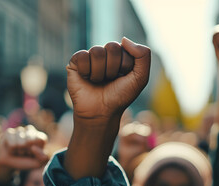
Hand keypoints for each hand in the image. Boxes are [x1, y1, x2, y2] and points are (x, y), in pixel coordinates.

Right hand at [0, 125, 48, 182]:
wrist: (9, 164)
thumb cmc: (25, 162)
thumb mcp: (38, 163)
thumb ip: (42, 157)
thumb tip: (33, 147)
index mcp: (39, 137)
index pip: (41, 140)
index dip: (36, 150)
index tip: (33, 153)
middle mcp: (30, 130)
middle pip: (30, 141)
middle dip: (27, 151)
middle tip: (25, 153)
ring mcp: (19, 130)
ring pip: (20, 143)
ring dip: (19, 151)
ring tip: (18, 150)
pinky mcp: (9, 132)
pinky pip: (12, 144)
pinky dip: (12, 150)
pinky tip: (11, 149)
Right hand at [64, 38, 150, 178]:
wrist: (101, 113)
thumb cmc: (120, 97)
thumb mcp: (140, 78)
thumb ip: (143, 55)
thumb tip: (124, 39)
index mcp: (120, 55)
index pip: (124, 47)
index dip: (125, 65)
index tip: (122, 78)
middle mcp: (105, 54)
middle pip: (111, 47)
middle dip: (113, 68)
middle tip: (109, 80)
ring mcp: (90, 57)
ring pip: (97, 52)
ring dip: (100, 72)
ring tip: (98, 82)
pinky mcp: (75, 63)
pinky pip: (82, 56)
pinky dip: (86, 71)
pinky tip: (86, 79)